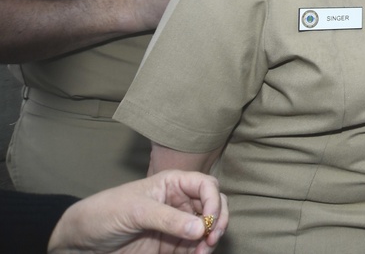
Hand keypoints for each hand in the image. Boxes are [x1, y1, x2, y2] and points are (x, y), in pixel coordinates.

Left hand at [48, 170, 227, 253]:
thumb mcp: (136, 211)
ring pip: (208, 229)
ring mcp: (176, 224)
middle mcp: (179, 202)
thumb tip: (201, 228)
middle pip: (214, 206)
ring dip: (210, 240)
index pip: (206, 185)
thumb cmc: (104, 213)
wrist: (80, 241)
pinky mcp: (171, 245)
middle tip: (210, 239)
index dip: (214, 200)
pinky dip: (199, 252)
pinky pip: (194, 247)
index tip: (209, 220)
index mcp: (172, 184)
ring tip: (201, 253)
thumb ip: (168, 219)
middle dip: (218, 221)